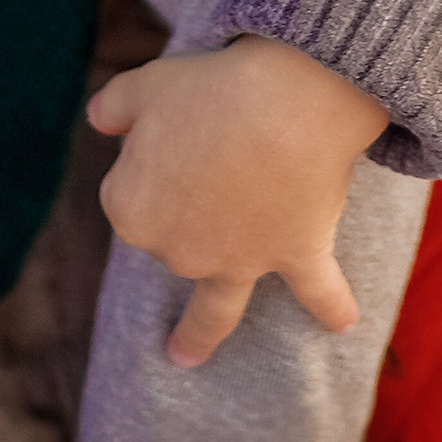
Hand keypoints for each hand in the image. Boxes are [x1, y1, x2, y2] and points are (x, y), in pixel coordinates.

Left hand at [87, 35, 386, 367]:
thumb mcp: (145, 85)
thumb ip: (112, 105)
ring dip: (198, 336)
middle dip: (187, 203)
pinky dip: (333, 308)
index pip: (129, 192)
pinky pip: (317, 292)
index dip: (153, 154)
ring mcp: (239, 263)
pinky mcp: (296, 255)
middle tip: (216, 145)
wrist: (284, 104)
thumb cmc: (208, 91)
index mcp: (132, 213)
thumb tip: (97, 119)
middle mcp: (180, 253)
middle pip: (174, 235)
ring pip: (214, 309)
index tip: (179, 125)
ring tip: (183, 357)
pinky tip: (344, 324)